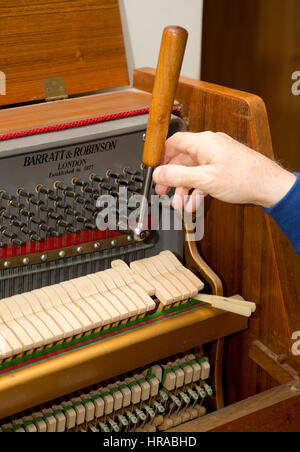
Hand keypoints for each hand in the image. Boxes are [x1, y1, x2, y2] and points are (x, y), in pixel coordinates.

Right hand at [153, 131, 296, 210]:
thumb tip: (158, 174)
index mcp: (203, 142)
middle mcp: (209, 146)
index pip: (173, 142)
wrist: (269, 186)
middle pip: (181, 159)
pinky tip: (195, 203)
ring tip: (180, 204)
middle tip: (163, 191)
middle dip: (171, 178)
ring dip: (184, 188)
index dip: (160, 156)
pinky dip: (197, 189)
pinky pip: (204, 176)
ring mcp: (217, 156)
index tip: (154, 170)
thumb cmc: (244, 178)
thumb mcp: (205, 180)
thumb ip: (178, 176)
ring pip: (193, 171)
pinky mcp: (223, 167)